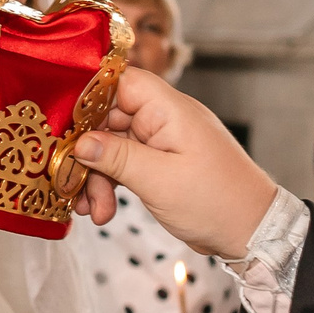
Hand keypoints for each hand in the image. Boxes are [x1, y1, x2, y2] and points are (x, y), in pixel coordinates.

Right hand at [71, 69, 276, 255]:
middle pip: (108, 119)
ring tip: (93, 210)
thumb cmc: (217, 201)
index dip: (86, 96)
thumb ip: (116, 158)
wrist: (253, 232)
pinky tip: (103, 211)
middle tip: (71, 182)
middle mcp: (164, 118)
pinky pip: (125, 164)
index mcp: (168, 109)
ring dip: (97, 177)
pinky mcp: (161, 163)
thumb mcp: (159, 181)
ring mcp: (162, 141)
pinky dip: (111, 185)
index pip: (119, 81)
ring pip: (112, 146)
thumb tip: (80, 143)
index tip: (61, 121)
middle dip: (87, 152)